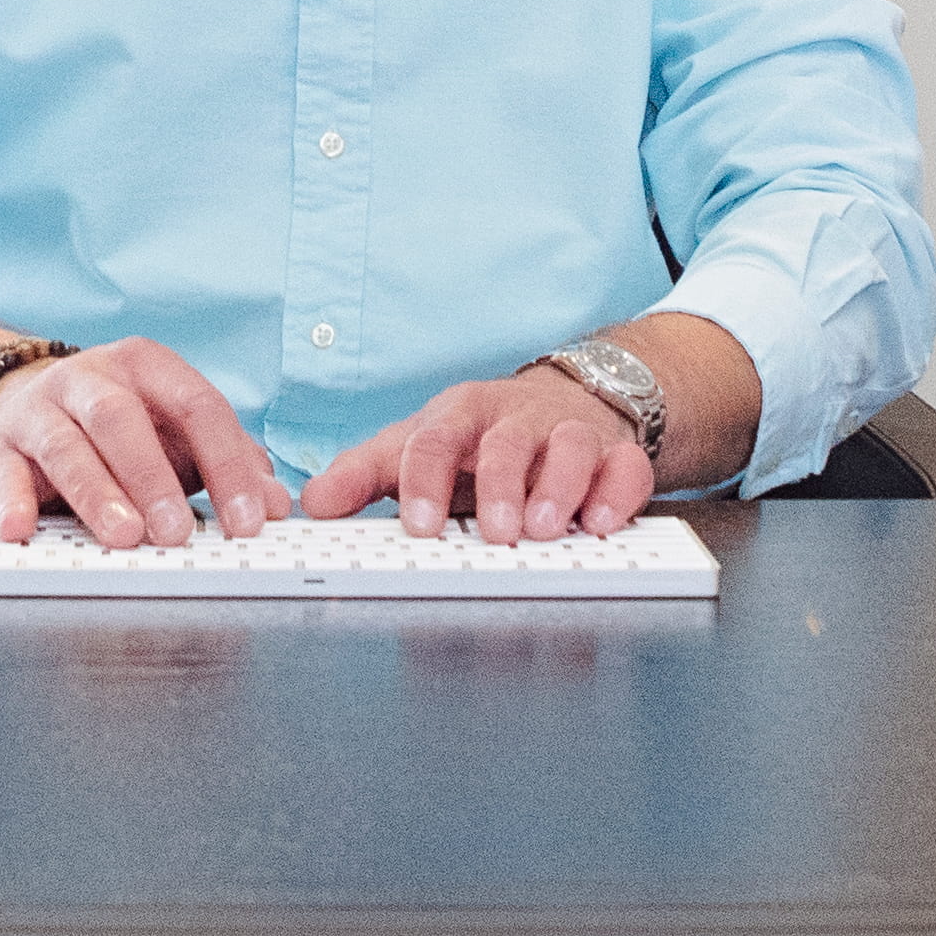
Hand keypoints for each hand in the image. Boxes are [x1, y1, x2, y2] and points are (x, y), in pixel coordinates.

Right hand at [0, 338, 286, 551]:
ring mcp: (37, 409)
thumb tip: (276, 504)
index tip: (250, 521)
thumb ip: (226, 463)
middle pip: (122, 418)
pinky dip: (11, 502)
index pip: (197, 404)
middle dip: (154, 478)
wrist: (17, 415)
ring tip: (123, 537)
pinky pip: (2, 472)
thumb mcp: (172, 437)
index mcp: (145, 366)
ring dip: (96, 493)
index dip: (227, 464)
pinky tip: (21, 530)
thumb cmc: (112, 434)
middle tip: (178, 533)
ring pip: (66, 445)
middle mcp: (88, 377)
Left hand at [298, 368, 656, 545]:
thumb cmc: (480, 438)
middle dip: (500, 487)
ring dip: (558, 490)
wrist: (564, 402)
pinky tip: (599, 524)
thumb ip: (364, 477)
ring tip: (544, 530)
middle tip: (494, 533)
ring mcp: (569, 434)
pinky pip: (625, 467)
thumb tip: (311, 505)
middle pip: (506, 444)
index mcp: (459, 416)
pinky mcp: (615, 453)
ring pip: (570, 449)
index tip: (419, 526)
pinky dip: (616, 494)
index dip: (426, 481)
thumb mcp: (417, 445)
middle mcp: (515, 421)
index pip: (435, 440)